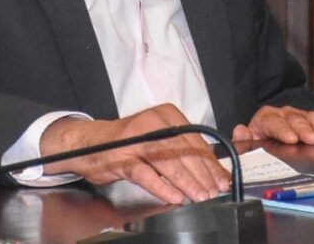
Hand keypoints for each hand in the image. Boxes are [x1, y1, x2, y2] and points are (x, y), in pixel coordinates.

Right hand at [39, 103, 229, 204]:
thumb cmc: (130, 142)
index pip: (195, 141)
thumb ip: (184, 150)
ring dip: (186, 182)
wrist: (91, 143)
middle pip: (184, 151)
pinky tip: (174, 197)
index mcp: (167, 115)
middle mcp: (153, 122)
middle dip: (201, 176)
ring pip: (167, 162)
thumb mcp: (160, 139)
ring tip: (198, 197)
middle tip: (213, 193)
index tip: (222, 180)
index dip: (210, 163)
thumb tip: (213, 172)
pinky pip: (146, 174)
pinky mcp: (122, 156)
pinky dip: (162, 187)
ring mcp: (136, 139)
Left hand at [232, 106, 313, 144]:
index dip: (283, 130)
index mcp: (267, 119)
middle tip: (313, 139)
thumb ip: (244, 138)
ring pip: (312, 118)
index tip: (291, 139)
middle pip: (296, 120)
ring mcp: (302, 116)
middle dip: (305, 129)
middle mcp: (286, 114)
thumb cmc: (263, 137)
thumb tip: (240, 131)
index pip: (274, 122)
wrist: (274, 127)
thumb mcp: (251, 139)